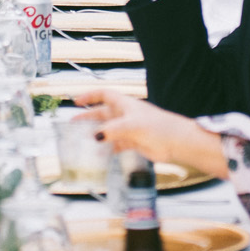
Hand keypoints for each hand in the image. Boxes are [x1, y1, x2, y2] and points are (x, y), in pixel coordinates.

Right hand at [72, 91, 228, 178]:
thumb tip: (95, 137)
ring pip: (107, 131)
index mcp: (124, 104)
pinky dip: (106, 149)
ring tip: (81, 142)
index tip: (76, 101)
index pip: (103, 95)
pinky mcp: (133, 142)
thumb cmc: (159, 126)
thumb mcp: (132, 125)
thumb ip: (112, 130)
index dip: (90, 96)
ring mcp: (129, 129)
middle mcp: (125, 115)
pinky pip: (115, 145)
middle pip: (102, 114)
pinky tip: (99, 155)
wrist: (177, 142)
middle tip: (72, 125)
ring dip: (96, 135)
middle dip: (88, 118)